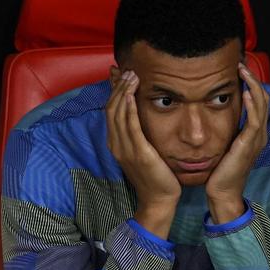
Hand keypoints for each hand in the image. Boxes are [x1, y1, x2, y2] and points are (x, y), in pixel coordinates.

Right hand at [106, 70, 180, 238]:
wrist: (159, 200)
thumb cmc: (155, 176)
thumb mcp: (143, 152)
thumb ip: (139, 135)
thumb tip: (142, 118)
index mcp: (116, 144)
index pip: (110, 111)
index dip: (112, 91)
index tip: (117, 73)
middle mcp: (117, 145)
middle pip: (111, 109)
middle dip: (118, 87)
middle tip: (127, 69)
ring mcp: (126, 149)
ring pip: (118, 114)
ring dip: (123, 92)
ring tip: (131, 75)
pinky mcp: (139, 153)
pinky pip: (130, 127)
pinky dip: (128, 109)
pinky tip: (131, 95)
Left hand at [206, 63, 269, 223]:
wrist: (222, 192)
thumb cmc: (220, 170)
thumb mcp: (223, 144)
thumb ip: (224, 128)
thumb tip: (211, 111)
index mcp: (254, 133)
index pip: (258, 101)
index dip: (251, 83)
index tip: (239, 68)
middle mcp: (259, 133)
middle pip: (264, 98)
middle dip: (253, 78)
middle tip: (241, 62)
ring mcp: (257, 138)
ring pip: (262, 104)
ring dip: (253, 84)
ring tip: (243, 69)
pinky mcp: (249, 144)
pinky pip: (254, 119)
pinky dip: (252, 103)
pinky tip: (246, 91)